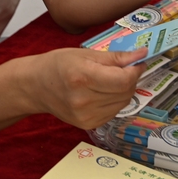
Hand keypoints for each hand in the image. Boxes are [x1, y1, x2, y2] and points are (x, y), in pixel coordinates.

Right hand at [29, 48, 145, 128]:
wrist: (36, 87)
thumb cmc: (59, 64)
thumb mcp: (85, 54)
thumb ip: (116, 57)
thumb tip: (142, 55)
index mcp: (82, 78)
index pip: (123, 80)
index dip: (135, 70)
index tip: (137, 62)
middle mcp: (84, 100)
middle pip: (125, 92)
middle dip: (130, 78)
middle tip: (123, 69)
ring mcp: (85, 116)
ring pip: (122, 103)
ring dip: (124, 90)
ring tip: (110, 80)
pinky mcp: (88, 124)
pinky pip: (114, 111)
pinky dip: (115, 100)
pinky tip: (103, 92)